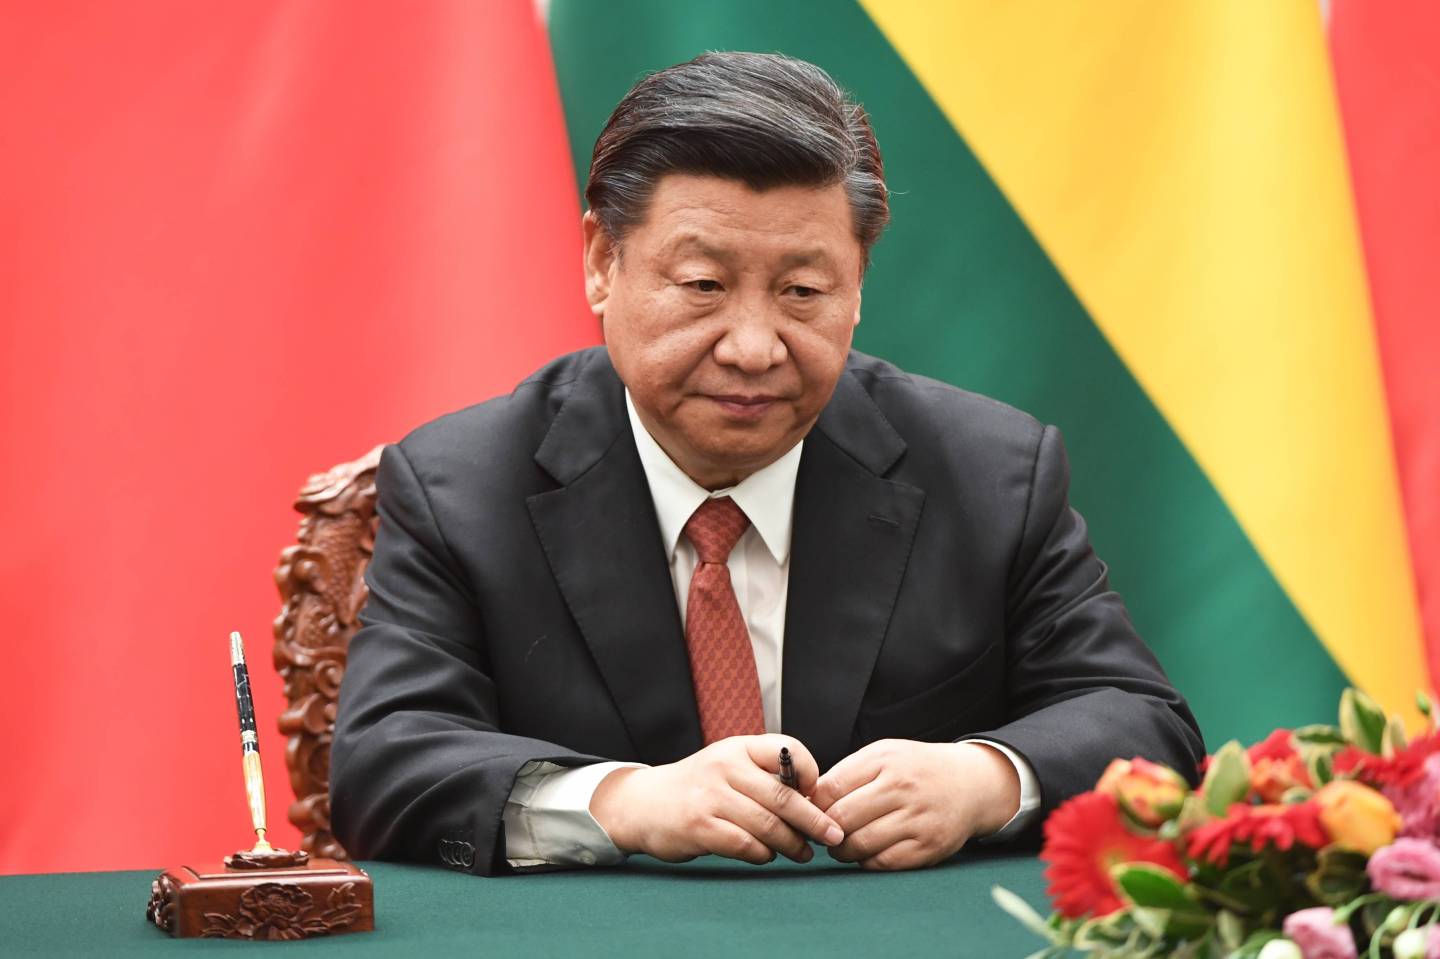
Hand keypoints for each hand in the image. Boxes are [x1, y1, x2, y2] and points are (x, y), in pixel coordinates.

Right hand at [589, 735, 844, 865]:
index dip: (811, 773)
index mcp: (738, 747)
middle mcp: (725, 766)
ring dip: (792, 844)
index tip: (818, 795)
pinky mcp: (699, 826)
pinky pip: (745, 845)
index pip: (788, 749)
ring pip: (768, 825)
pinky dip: (763, 854)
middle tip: (834, 836)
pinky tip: (767, 856)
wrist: (642, 803)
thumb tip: (814, 801)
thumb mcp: (728, 765)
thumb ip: (764, 775)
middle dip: (814, 820)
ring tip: (803, 853)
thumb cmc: (698, 787)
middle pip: (784, 795)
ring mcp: (710, 797)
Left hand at [812, 740, 1020, 870]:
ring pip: (860, 844)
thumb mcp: (883, 756)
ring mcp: (917, 819)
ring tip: (840, 845)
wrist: (970, 784)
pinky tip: (866, 853)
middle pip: (842, 819)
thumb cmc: (916, 770)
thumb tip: (808, 800)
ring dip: (841, 850)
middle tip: (821, 834)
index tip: (807, 813)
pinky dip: (866, 862)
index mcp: (884, 761)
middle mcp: (902, 788)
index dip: (812, 806)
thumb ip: (847, 773)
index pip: (831, 787)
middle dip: (824, 831)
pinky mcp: (928, 846)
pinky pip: (883, 863)